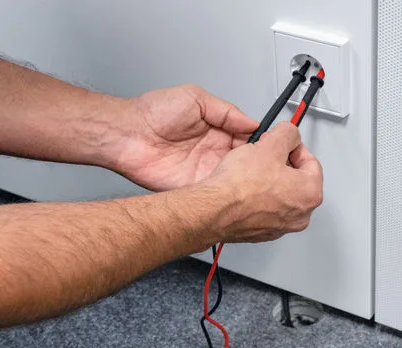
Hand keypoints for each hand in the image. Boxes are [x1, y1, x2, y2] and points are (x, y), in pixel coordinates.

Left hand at [115, 85, 258, 190]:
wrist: (126, 135)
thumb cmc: (152, 112)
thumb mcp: (197, 98)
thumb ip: (227, 111)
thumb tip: (252, 122)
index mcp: (217, 130)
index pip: (249, 140)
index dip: (263, 145)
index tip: (276, 147)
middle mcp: (213, 152)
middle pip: (247, 163)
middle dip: (259, 166)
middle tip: (272, 166)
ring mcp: (205, 171)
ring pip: (235, 180)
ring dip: (245, 181)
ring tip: (258, 180)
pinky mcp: (194, 187)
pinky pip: (215, 194)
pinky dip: (226, 194)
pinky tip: (235, 190)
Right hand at [201, 122, 322, 242]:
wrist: (214, 210)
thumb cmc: (241, 186)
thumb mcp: (270, 144)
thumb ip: (288, 134)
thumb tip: (290, 134)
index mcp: (311, 193)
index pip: (311, 161)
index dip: (294, 146)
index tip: (282, 143)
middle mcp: (301, 215)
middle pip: (297, 180)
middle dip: (282, 164)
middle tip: (265, 155)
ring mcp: (281, 226)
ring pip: (281, 195)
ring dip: (269, 181)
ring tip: (251, 172)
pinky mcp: (262, 232)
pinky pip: (266, 209)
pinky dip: (258, 198)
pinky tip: (244, 189)